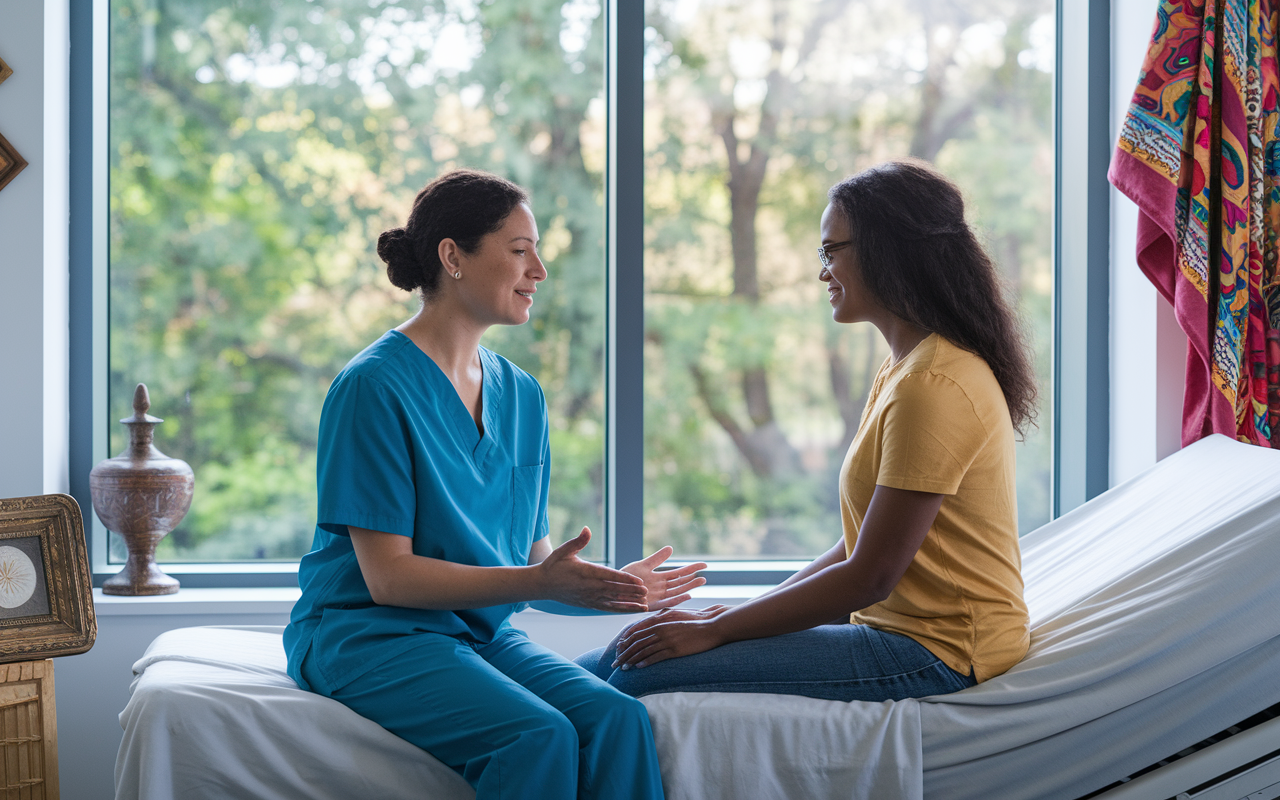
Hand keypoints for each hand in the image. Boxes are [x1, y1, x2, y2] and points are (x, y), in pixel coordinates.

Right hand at [537, 528, 647, 612]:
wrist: (543, 585)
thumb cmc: (554, 565)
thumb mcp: (563, 550)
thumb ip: (578, 541)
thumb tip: (587, 529)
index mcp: (585, 572)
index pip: (609, 576)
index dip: (624, 579)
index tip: (638, 580)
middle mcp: (589, 587)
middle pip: (614, 590)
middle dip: (631, 591)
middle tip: (647, 591)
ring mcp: (590, 597)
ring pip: (613, 601)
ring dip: (629, 603)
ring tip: (645, 605)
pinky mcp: (590, 604)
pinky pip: (608, 608)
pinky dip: (622, 609)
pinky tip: (634, 610)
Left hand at [610, 605, 731, 668]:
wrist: (711, 626)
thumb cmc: (694, 622)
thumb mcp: (676, 617)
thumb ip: (662, 620)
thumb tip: (652, 625)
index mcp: (659, 621)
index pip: (636, 632)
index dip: (625, 642)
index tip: (618, 650)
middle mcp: (660, 629)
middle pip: (636, 642)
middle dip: (624, 653)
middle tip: (615, 663)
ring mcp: (667, 639)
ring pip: (643, 650)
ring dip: (631, 660)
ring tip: (624, 668)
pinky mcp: (674, 649)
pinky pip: (656, 656)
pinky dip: (645, 662)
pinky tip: (638, 667)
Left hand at [621, 547, 707, 610]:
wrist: (612, 588)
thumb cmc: (626, 577)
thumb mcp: (643, 565)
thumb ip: (657, 558)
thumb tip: (671, 548)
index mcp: (659, 578)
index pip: (679, 573)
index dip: (691, 569)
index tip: (704, 564)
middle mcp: (660, 588)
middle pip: (680, 583)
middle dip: (693, 580)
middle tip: (705, 575)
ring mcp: (657, 597)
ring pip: (677, 592)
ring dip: (689, 588)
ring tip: (701, 581)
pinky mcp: (651, 605)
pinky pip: (667, 603)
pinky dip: (677, 599)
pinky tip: (687, 595)